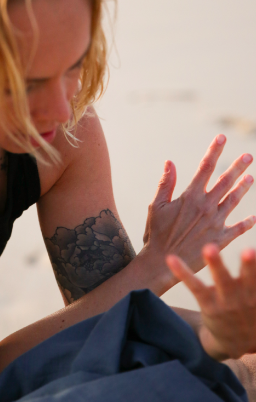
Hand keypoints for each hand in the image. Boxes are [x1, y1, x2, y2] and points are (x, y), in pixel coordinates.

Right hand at [143, 135, 254, 279]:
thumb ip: (166, 184)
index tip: (221, 137)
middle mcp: (206, 206)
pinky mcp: (221, 239)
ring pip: (234, 200)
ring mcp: (215, 222)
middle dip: (237, 167)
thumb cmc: (155, 234)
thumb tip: (169, 162)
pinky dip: (248, 223)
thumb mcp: (156, 206)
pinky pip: (238, 229)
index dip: (214, 150)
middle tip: (248, 156)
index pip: (205, 167)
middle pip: (225, 181)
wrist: (161, 263)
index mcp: (190, 196)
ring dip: (243, 188)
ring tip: (251, 178)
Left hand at [167, 245, 255, 359]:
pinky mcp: (208, 305)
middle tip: (247, 250)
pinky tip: (171, 259)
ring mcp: (226, 304)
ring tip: (210, 248)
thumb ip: (254, 279)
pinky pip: (195, 287)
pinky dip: (183, 273)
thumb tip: (252, 253)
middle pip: (248, 281)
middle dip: (248, 266)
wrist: (236, 342)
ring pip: (222, 282)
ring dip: (216, 265)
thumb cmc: (250, 310)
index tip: (253, 251)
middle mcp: (245, 299)